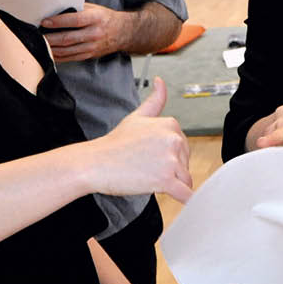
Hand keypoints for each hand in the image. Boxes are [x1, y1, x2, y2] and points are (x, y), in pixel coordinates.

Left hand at [41, 2, 131, 61]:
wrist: (122, 32)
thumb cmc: (105, 18)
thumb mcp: (94, 9)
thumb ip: (77, 9)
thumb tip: (56, 10)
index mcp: (96, 18)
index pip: (74, 20)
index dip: (58, 22)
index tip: (44, 21)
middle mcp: (94, 34)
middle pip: (68, 38)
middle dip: (50, 37)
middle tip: (37, 34)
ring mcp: (92, 47)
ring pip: (67, 50)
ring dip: (51, 48)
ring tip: (40, 43)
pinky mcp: (89, 55)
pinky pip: (70, 57)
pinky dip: (58, 56)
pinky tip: (49, 52)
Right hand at [90, 77, 191, 201]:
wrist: (95, 163)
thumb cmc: (114, 144)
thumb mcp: (136, 117)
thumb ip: (154, 100)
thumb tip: (161, 81)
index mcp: (170, 124)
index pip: (183, 147)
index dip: (169, 156)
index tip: (151, 157)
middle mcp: (174, 140)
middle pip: (185, 163)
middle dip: (171, 170)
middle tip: (146, 168)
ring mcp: (170, 160)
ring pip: (185, 178)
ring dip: (173, 184)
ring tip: (149, 180)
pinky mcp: (166, 180)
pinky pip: (186, 193)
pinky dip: (187, 199)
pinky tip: (184, 202)